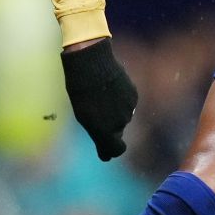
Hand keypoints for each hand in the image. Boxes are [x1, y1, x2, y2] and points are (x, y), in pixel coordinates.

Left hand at [60, 39, 137, 160]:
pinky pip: (128, 103)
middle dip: (109, 124)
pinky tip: (110, 87)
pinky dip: (120, 99)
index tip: (105, 149)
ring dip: (115, 110)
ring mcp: (129, 109)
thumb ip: (97, 130)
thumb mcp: (83, 115)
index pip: (115, 150)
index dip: (110, 150)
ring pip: (123, 115)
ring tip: (101, 95)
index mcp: (104, 131)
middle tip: (96, 110)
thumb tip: (105, 143)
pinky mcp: (134, 95)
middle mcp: (120, 123)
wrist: (92, 64)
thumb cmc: (80, 91)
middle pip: (117, 130)